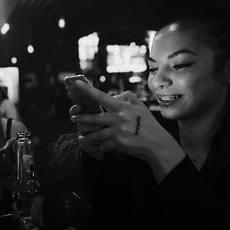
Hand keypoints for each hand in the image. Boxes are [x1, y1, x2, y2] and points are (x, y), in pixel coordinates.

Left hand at [70, 81, 184, 180]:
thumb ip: (127, 98)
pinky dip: (102, 146)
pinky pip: (104, 145)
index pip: (102, 96)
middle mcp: (118, 118)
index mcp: (122, 107)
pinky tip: (103, 147)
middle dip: (81, 118)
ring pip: (96, 134)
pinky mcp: (118, 144)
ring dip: (87, 136)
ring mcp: (118, 132)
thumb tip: (113, 97)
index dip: (88, 90)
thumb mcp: (140, 107)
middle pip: (93, 118)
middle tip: (73, 118)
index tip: (77, 83)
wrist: (157, 144)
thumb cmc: (148, 125)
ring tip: (82, 136)